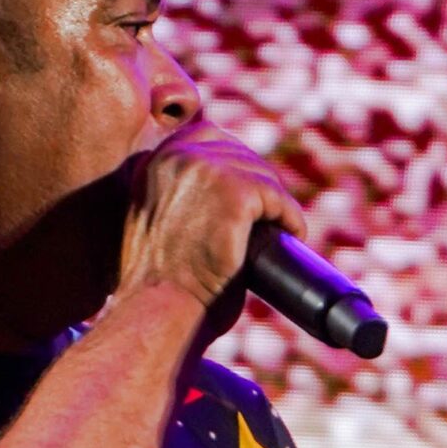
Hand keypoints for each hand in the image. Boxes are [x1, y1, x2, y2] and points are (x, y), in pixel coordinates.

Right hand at [115, 121, 308, 321]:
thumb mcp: (153, 225)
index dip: (234, 163)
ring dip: (275, 202)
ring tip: (281, 228)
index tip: (248, 192)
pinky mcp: (235, 193)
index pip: (208, 136)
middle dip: (258, 183)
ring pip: (261, 174)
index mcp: (153, 161)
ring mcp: (206, 170)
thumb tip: (209, 198)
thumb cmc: (155, 286)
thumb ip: (172, 196)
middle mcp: (177, 156)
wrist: (157, 310)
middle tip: (269, 216)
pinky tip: (293, 233)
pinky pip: (277, 198)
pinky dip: (290, 218)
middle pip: (239, 152)